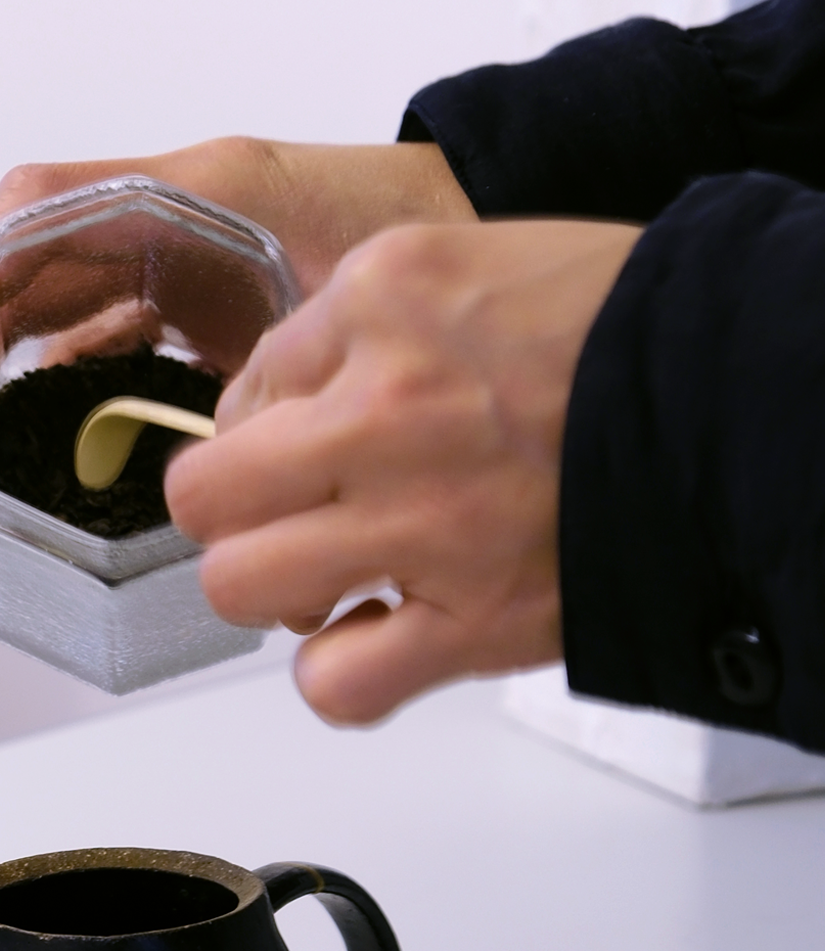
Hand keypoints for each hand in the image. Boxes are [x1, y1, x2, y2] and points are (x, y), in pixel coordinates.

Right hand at [0, 139, 473, 480]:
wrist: (482, 228)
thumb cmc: (432, 241)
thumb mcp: (354, 303)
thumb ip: (276, 368)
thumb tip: (205, 467)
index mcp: (188, 193)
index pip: (28, 226)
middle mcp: (158, 216)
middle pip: (10, 273)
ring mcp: (164, 255)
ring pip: (35, 309)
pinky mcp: (179, 298)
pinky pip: (82, 334)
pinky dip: (40, 388)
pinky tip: (25, 447)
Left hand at [164, 217, 642, 724]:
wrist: (745, 390)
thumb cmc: (624, 329)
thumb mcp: (472, 266)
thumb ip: (363, 326)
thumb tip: (274, 406)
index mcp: (381, 301)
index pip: (242, 390)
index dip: (266, 432)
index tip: (310, 450)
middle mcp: (385, 409)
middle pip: (205, 496)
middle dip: (234, 517)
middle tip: (290, 521)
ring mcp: (424, 523)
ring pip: (243, 588)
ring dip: (277, 595)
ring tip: (335, 584)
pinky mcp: (475, 619)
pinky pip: (337, 684)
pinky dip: (343, 679)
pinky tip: (379, 644)